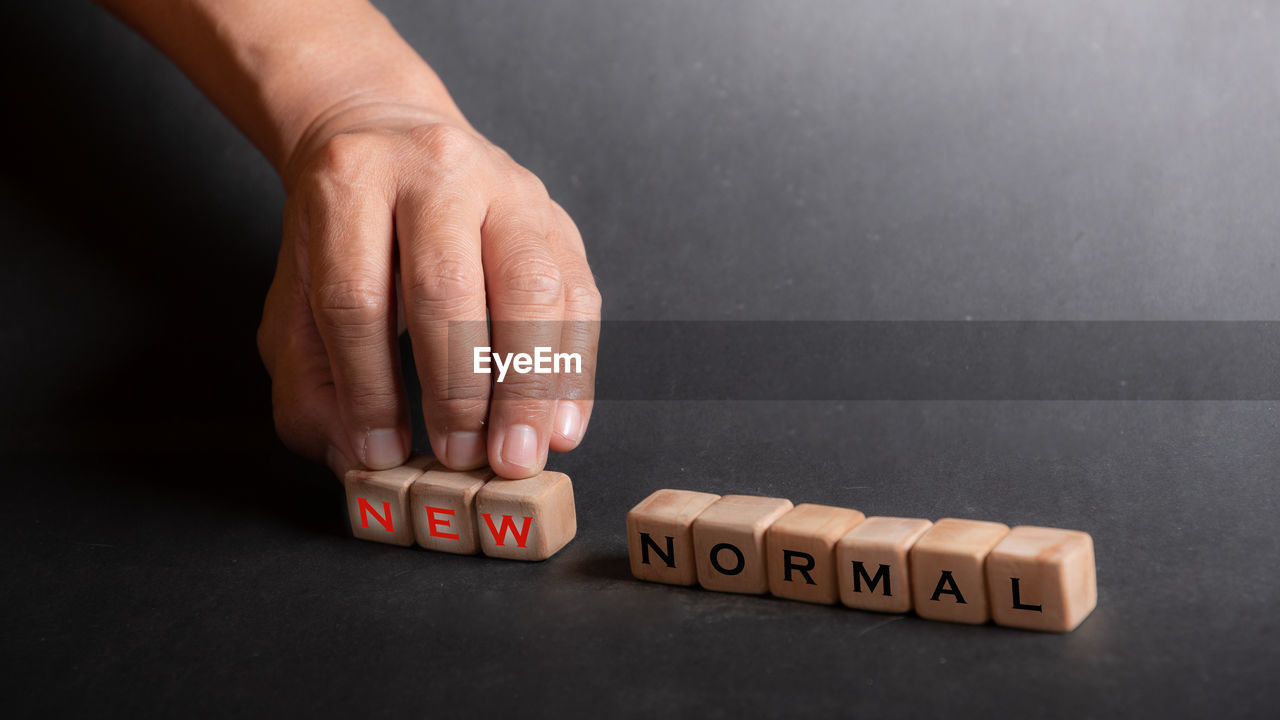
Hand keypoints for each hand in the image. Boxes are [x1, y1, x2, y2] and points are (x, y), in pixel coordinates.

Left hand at [257, 102, 600, 479]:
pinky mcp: (557, 219)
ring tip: (518, 450)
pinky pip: (580, 297)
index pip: (358, 297)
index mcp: (351, 182)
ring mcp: (509, 190)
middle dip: (458, 388)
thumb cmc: (343, 232)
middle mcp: (435, 172)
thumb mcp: (294, 295)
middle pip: (449, 286)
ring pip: (530, 286)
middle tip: (463, 457)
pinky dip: (573, 369)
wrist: (391, 137)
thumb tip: (359, 453)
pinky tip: (561, 424)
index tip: (380, 452)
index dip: (369, 387)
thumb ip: (309, 382)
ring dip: (529, 383)